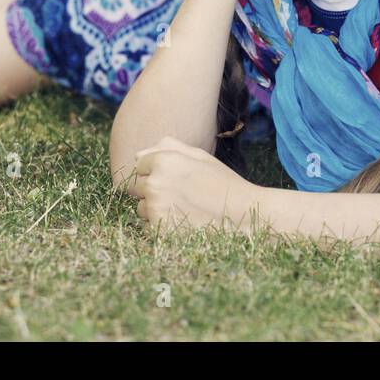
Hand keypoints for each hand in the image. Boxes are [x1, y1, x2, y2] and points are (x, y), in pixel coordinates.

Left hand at [130, 136, 264, 233]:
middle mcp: (155, 182)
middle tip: (180, 195)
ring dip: (155, 209)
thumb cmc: (223, 183)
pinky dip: (162, 227)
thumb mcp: (200, 156)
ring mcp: (155, 208)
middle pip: (136, 186)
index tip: (175, 179)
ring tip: (184, 209)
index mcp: (164, 160)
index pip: (139, 165)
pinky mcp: (159, 230)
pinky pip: (148, 227)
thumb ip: (167, 148)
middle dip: (152, 190)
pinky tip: (184, 223)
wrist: (244, 215)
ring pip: (141, 208)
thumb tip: (137, 155)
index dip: (156, 171)